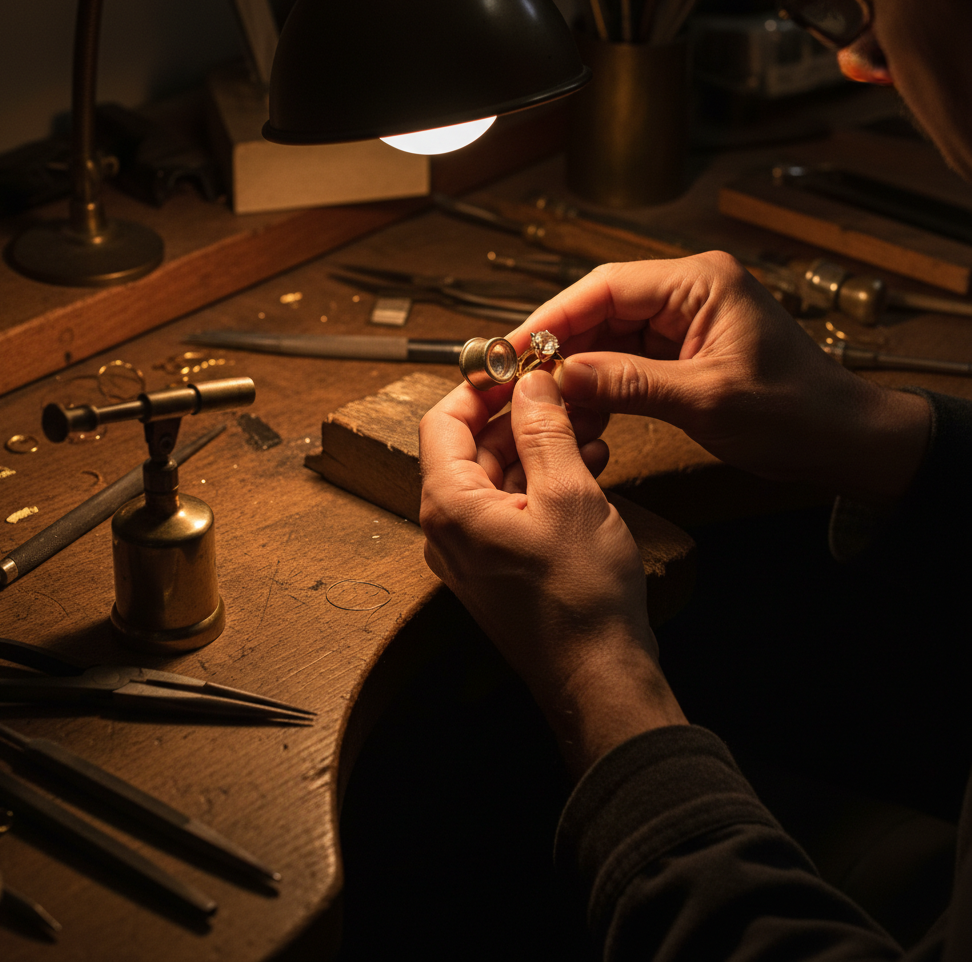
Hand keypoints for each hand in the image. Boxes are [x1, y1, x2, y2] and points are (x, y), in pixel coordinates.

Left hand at [420, 368, 686, 774]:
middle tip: (562, 391)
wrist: (599, 676)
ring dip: (540, 445)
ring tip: (586, 424)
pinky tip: (587, 464)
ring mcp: (474, 550)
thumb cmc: (580, 601)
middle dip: (520, 414)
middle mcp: (451, 529)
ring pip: (499, 475)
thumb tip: (531, 383)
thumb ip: (545, 430)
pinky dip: (545, 480)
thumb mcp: (569, 495)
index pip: (443, 422)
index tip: (515, 366)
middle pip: (473, 447)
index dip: (479, 387)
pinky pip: (514, 505)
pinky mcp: (500, 565)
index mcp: (451, 507)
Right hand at [513, 252, 930, 503]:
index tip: (511, 349)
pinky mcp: (679, 352)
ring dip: (573, 372)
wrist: (842, 440)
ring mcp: (681, 323)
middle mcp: (686, 293)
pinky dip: (599, 388)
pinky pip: (623, 364)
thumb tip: (561, 377)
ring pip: (605, 339)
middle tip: (512, 380)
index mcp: (700, 282)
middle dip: (554, 347)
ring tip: (539, 403)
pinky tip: (576, 413)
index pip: (604, 288)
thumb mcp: (708, 398)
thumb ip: (631, 384)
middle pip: (598, 310)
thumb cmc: (796, 411)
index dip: (550, 318)